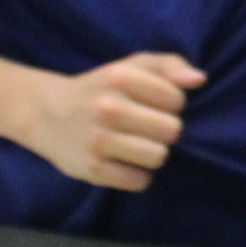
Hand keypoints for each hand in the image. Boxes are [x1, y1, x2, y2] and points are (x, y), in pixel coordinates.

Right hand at [23, 52, 203, 190]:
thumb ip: (169, 65)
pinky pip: (139, 181)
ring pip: (158, 157)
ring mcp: (97, 140)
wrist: (46, 114)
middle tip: (146, 127)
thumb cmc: (102, 89)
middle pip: (172, 131)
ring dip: (153, 154)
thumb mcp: (132, 66)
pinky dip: (137, 175)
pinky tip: (124, 162)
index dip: (171, 104)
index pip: (177, 100)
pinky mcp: (91, 169)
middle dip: (164, 130)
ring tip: (137, 144)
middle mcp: (107, 108)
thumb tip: (199, 80)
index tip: (153, 104)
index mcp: (119, 77)